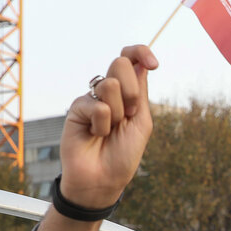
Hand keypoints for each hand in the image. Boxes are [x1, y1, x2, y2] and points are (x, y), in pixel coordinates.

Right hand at [59, 45, 157, 208]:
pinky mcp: (77, 108)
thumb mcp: (142, 121)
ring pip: (109, 84)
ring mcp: (92, 97)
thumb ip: (141, 92)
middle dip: (132, 92)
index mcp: (128, 91)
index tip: (153, 64)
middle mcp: (109, 91)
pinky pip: (97, 105)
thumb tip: (141, 63)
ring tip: (111, 130)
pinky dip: (102, 124)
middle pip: (120, 64)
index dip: (141, 53)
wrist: (103, 178)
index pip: (131, 59)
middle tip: (129, 116)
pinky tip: (96, 135)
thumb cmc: (125, 153)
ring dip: (118, 112)